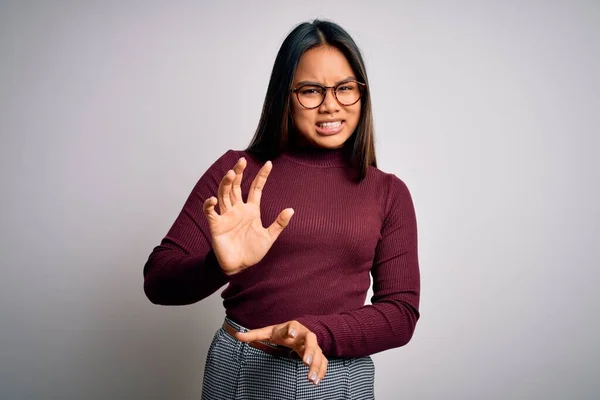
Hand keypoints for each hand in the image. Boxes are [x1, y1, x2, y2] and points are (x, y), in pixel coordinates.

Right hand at [202, 157, 293, 275]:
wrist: (239, 266)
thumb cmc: (253, 251)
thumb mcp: (269, 237)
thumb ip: (279, 224)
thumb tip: (291, 210)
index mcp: (251, 210)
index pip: (256, 189)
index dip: (262, 176)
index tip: (269, 164)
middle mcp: (238, 209)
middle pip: (236, 186)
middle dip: (238, 173)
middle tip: (242, 161)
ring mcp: (226, 216)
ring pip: (224, 194)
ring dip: (226, 184)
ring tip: (230, 173)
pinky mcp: (216, 225)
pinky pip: (210, 212)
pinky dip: (210, 205)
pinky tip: (213, 199)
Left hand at [234, 320, 327, 384]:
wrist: (298, 332)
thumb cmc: (282, 332)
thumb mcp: (268, 333)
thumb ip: (254, 335)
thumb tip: (237, 335)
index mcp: (292, 327)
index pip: (294, 325)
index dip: (292, 329)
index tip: (290, 335)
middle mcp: (305, 335)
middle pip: (311, 340)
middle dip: (309, 350)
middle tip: (305, 362)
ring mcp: (313, 345)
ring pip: (319, 353)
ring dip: (316, 366)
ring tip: (311, 379)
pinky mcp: (317, 354)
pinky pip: (323, 362)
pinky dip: (321, 371)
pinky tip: (317, 381)